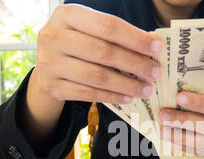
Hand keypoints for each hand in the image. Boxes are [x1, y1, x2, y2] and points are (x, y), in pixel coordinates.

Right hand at [33, 4, 162, 103]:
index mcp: (67, 15)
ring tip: (146, 89)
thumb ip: (116, 35)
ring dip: (126, 84)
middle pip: (103, 52)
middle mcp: (53, 36)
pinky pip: (88, 94)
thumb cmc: (77, 42)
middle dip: (134, 64)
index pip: (107, 26)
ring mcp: (49, 62)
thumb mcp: (89, 29)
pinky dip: (112, 97)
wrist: (47, 62)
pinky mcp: (51, 86)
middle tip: (155, 73)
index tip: (156, 48)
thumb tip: (153, 45)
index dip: (135, 38)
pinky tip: (128, 97)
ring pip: (97, 76)